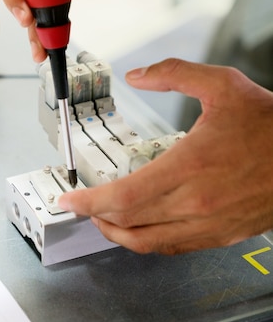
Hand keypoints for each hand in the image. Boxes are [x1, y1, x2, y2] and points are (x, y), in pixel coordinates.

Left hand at [59, 59, 272, 254]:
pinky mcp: (221, 235)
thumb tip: (137, 76)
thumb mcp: (223, 85)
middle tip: (78, 206)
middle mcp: (196, 203)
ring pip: (146, 243)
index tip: (69, 200)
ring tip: (100, 220)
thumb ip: (174, 74)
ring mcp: (209, 225)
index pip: (122, 197)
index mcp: (190, 166)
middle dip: (94, 216)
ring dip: (116, 234)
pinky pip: (172, 247)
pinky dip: (146, 241)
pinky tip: (138, 228)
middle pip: (127, 222)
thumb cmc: (270, 125)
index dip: (88, 202)